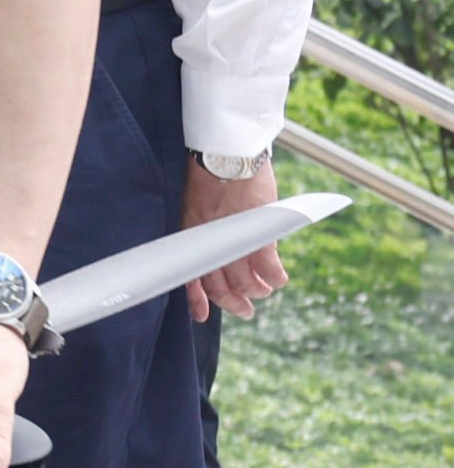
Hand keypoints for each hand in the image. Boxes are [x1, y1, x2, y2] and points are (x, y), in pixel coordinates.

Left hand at [182, 157, 285, 321]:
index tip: (202, 315)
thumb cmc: (211, 173)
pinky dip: (275, 277)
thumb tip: (215, 246)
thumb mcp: (197, 204)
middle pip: (221, 285)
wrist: (226, 151)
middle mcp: (208, 241)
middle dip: (234, 302)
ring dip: (257, 291)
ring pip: (246, 281)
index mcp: (190, 235)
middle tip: (246, 311)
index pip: (191, 276)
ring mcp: (233, 238)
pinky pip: (268, 266)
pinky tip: (278, 280)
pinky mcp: (257, 231)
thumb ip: (204, 228)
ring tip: (264, 291)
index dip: (197, 299)